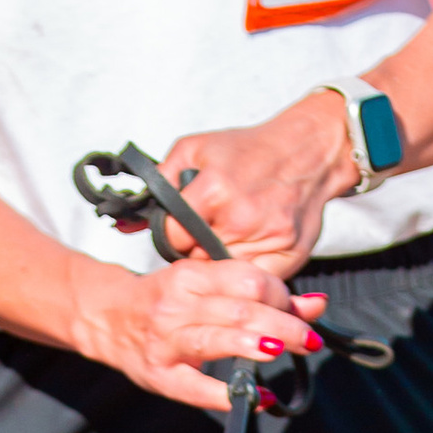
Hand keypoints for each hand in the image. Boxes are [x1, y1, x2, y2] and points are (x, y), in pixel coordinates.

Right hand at [67, 253, 328, 419]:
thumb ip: (262, 294)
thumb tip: (317, 304)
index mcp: (193, 276)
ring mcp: (166, 340)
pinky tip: (259, 398)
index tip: (297, 314)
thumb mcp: (209, 287)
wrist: (107, 318)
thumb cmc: (167, 302)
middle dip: (281, 325)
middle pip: (240, 309)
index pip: (248, 279)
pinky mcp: (160, 375)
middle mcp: (177, 304)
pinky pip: (196, 387)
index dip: (281, 297)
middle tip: (308, 341)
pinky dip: (229, 395)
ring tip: (280, 351)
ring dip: (254, 344)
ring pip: (217, 338)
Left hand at [157, 95, 353, 273]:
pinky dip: (246, 273)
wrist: (308, 151)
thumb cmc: (248, 151)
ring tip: (234, 232)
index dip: (173, 235)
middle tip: (211, 228)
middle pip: (195, 259)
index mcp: (213, 190)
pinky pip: (253, 283)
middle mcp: (240, 218)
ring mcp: (267, 239)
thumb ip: (158, 184)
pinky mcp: (289, 256)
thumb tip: (124, 223)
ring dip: (220, 261)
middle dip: (195, 249)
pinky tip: (250, 247)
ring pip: (222, 275)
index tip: (182, 228)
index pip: (173, 237)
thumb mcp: (194, 150)